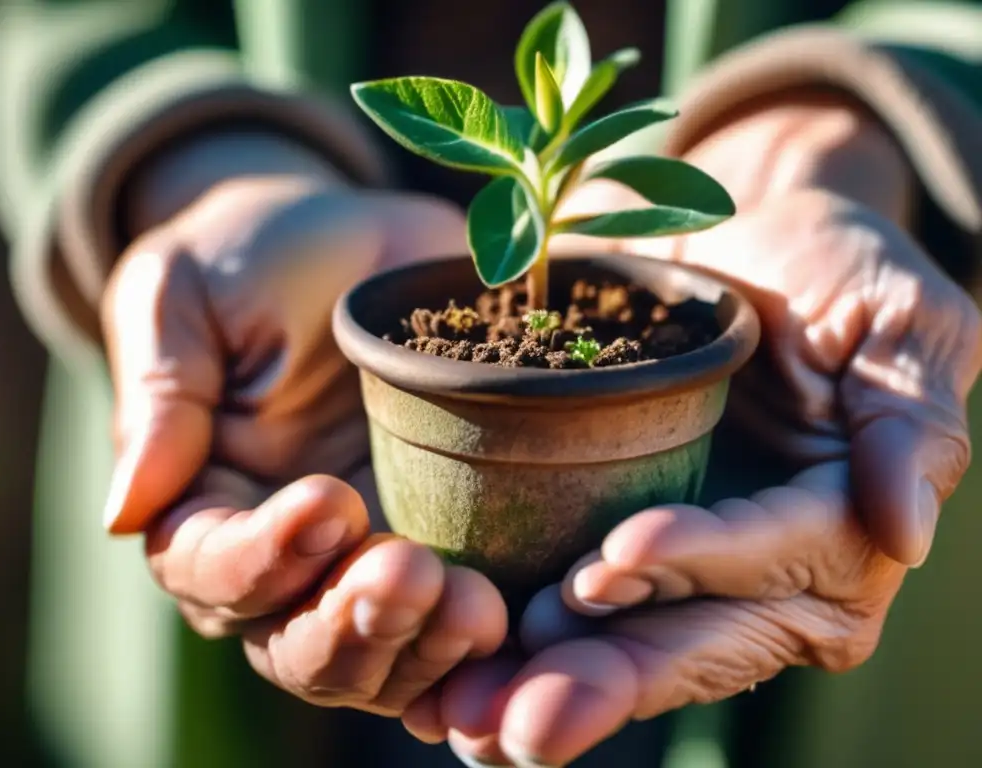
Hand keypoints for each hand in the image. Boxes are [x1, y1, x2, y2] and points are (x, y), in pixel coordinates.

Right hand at [101, 132, 506, 714]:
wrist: (350, 239)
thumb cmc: (249, 257)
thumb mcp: (184, 296)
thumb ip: (161, 399)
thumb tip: (121, 513)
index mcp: (205, 497)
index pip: (209, 566)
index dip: (262, 557)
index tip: (327, 501)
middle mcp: (282, 552)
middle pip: (295, 641)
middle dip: (350, 624)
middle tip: (408, 575)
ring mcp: (367, 554)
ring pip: (377, 655)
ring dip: (421, 646)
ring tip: (474, 608)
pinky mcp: (443, 538)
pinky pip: (448, 621)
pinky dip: (473, 641)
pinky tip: (511, 620)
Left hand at [435, 95, 981, 765]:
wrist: (738, 234)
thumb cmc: (832, 270)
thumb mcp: (901, 324)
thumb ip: (909, 426)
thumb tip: (908, 535)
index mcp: (837, 537)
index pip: (765, 560)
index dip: (696, 562)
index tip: (611, 558)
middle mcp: (759, 579)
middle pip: (687, 639)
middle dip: (604, 677)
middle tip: (519, 719)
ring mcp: (680, 573)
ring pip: (618, 644)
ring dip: (540, 681)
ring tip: (467, 713)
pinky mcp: (612, 549)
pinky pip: (566, 607)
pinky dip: (511, 643)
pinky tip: (448, 675)